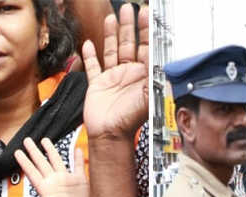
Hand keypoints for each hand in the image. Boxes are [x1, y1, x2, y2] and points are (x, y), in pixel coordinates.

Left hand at [15, 138, 88, 196]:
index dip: (25, 162)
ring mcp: (67, 181)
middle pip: (42, 163)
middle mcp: (54, 182)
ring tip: (45, 139)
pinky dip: (78, 157)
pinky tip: (76, 148)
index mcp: (45, 188)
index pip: (32, 171)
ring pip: (57, 161)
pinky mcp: (80, 182)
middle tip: (27, 140)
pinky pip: (78, 167)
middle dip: (34, 151)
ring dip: (51, 150)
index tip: (17, 151)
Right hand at [81, 5, 148, 140]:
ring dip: (111, 34)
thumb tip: (156, 53)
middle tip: (129, 8)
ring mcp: (112, 79)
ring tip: (112, 17)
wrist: (111, 135)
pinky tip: (89, 44)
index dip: (146, 31)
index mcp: (141, 76)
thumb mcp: (148, 95)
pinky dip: (90, 56)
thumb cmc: (131, 120)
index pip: (145, 48)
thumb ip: (153, 74)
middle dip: (129, 26)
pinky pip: (93, 67)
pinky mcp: (97, 85)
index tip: (146, 14)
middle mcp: (127, 74)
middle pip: (129, 44)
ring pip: (111, 50)